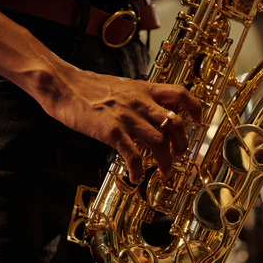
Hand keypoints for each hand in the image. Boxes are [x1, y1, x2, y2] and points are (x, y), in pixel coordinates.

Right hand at [43, 64, 202, 183]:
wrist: (63, 85)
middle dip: (182, 144)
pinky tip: (136, 177)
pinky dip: (139, 170)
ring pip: (160, 143)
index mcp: (144, 89)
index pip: (180, 93)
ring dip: (166, 162)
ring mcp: (127, 117)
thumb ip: (138, 98)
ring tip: (163, 172)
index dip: (195, 108)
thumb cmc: (88, 87)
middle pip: (176, 123)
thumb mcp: (121, 86)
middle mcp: (140, 102)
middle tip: (179, 155)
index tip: (199, 121)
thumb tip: (150, 111)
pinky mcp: (111, 131)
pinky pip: (133, 155)